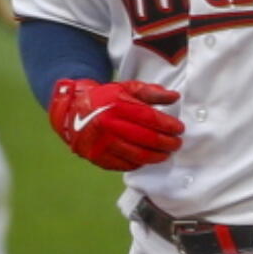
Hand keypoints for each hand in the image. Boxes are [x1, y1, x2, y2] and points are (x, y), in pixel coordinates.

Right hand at [49, 79, 183, 171]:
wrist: (72, 113)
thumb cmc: (103, 100)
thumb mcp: (126, 89)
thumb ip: (151, 92)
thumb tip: (174, 97)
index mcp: (117, 106)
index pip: (150, 118)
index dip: (168, 126)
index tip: (180, 129)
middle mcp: (108, 125)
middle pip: (147, 139)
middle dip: (167, 143)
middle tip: (177, 144)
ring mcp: (102, 144)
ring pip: (138, 155)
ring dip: (157, 157)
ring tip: (166, 154)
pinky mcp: (98, 157)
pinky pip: (125, 165)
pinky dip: (139, 163)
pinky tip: (147, 158)